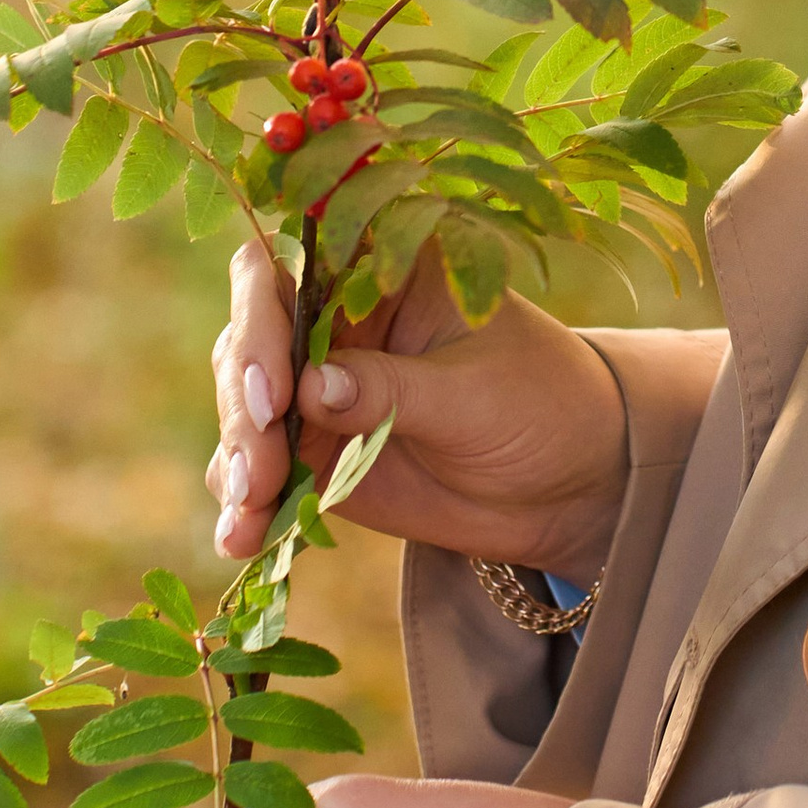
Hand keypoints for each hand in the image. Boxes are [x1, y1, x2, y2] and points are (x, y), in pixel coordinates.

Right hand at [205, 234, 627, 586]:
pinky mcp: (316, 451)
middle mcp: (335, 319)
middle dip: (244, 404)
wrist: (570, 484)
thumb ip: (392, 389)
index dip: (261, 318)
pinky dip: (243, 504)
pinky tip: (241, 538)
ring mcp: (318, 387)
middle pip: (250, 339)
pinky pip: (257, 470)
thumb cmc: (540, 406)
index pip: (288, 268)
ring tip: (251, 510)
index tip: (275, 391)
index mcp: (378, 269)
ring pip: (243, 407)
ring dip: (237, 457)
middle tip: (261, 470)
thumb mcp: (474, 395)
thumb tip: (309, 386)